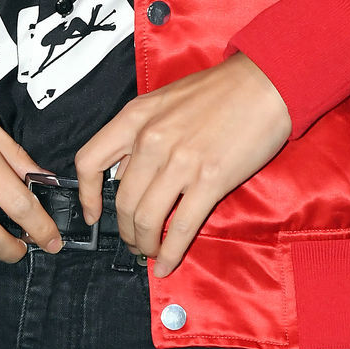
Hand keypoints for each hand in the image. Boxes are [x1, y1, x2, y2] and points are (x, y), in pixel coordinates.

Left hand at [74, 53, 291, 276]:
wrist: (263, 84)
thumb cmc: (218, 90)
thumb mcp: (165, 101)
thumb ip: (143, 133)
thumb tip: (128, 172)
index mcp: (136, 116)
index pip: (90, 161)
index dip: (86, 195)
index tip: (94, 215)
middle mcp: (151, 139)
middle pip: (121, 202)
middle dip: (125, 231)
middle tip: (134, 241)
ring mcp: (180, 161)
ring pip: (146, 219)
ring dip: (145, 244)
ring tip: (149, 252)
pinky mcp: (210, 181)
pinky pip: (181, 228)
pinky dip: (170, 253)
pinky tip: (167, 264)